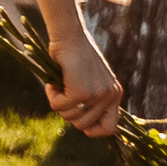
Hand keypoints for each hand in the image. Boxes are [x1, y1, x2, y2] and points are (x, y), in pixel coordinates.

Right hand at [45, 24, 123, 138]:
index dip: (92, 130)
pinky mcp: (81, 91)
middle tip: (63, 95)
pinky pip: (59, 106)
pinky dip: (52, 96)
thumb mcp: (89, 80)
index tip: (78, 118)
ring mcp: (97, 94)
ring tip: (58, 85)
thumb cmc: (74, 55)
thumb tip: (84, 127)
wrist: (69, 35)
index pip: (109, 128)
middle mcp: (110, 95)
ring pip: (70, 117)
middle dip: (68, 114)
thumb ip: (90, 101)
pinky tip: (54, 82)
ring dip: (58, 103)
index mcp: (114, 93)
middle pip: (83, 126)